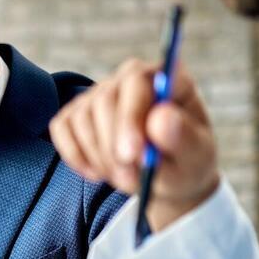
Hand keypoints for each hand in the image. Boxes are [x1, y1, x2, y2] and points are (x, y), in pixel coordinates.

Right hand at [49, 58, 220, 231]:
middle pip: (105, 99)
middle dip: (113, 144)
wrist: (162, 176)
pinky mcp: (76, 112)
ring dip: (99, 156)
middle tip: (128, 180)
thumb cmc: (184, 163)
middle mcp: (131, 78)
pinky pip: (62, 128)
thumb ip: (184, 139)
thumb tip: (161, 119)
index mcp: (167, 78)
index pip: (138, 80)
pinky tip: (98, 173)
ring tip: (125, 180)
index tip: (134, 153)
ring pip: (83, 117)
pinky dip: (76, 156)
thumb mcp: (195, 159)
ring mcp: (100, 93)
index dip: (132, 115)